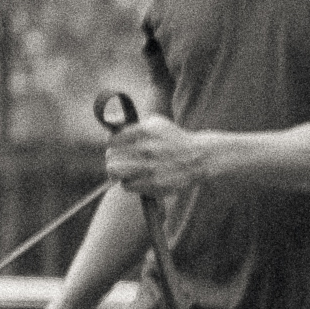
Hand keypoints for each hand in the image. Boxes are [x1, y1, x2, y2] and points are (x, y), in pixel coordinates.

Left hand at [100, 105, 215, 198]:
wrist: (199, 157)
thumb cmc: (173, 139)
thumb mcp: (155, 123)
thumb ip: (132, 125)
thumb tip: (110, 125)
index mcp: (145, 131)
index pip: (112, 140)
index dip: (113, 144)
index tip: (117, 147)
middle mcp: (146, 149)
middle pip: (110, 158)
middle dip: (112, 159)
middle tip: (118, 160)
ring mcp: (150, 168)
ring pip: (115, 173)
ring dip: (119, 172)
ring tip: (127, 170)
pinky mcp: (154, 184)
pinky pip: (127, 186)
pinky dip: (129, 183)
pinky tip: (138, 178)